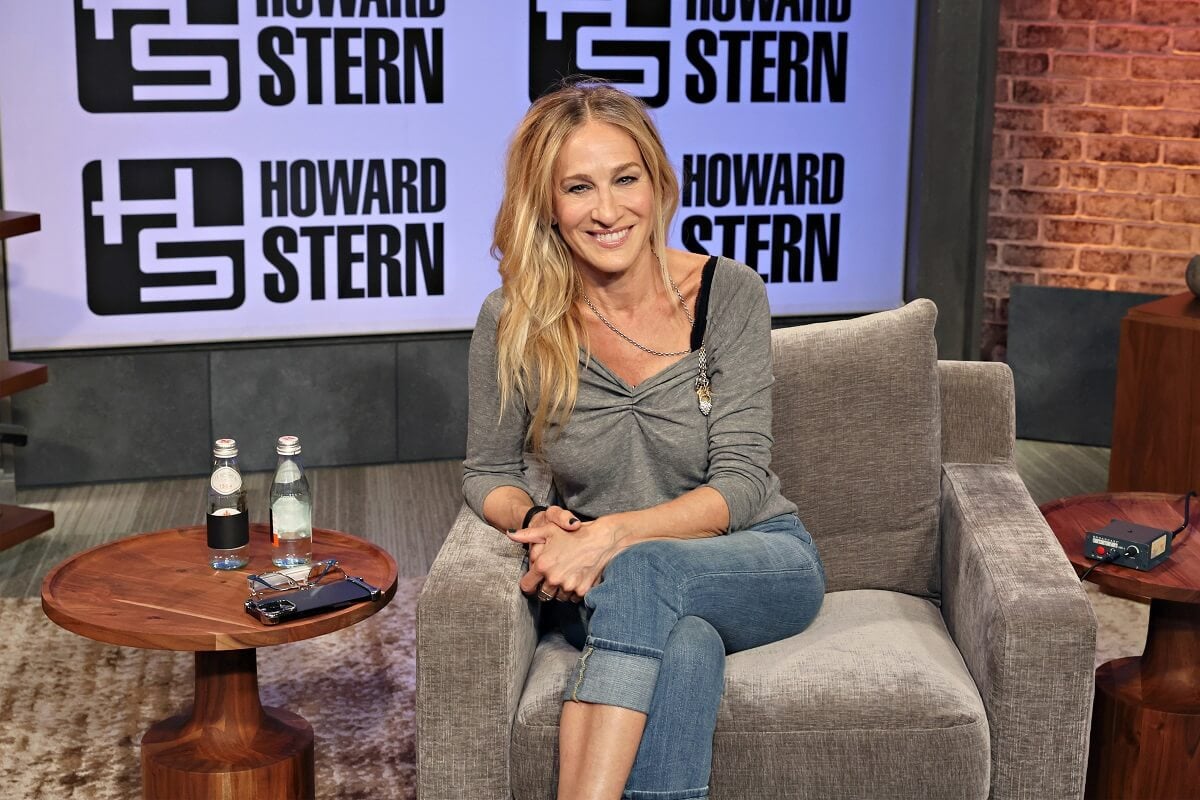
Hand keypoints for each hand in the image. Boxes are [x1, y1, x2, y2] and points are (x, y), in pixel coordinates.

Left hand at [508, 517, 622, 600]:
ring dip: (559, 591)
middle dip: (545, 587)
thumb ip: (527, 535)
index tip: (533, 582)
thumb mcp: (549, 530)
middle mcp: (554, 578)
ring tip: (566, 577)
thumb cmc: (574, 533)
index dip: (529, 584)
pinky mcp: (582, 591)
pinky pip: (572, 598)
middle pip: (542, 594)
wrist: (603, 539)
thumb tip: (509, 534)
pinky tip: (576, 579)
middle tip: (553, 577)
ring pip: (558, 598)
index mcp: (543, 565)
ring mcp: (568, 586)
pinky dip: (573, 592)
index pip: (527, 586)